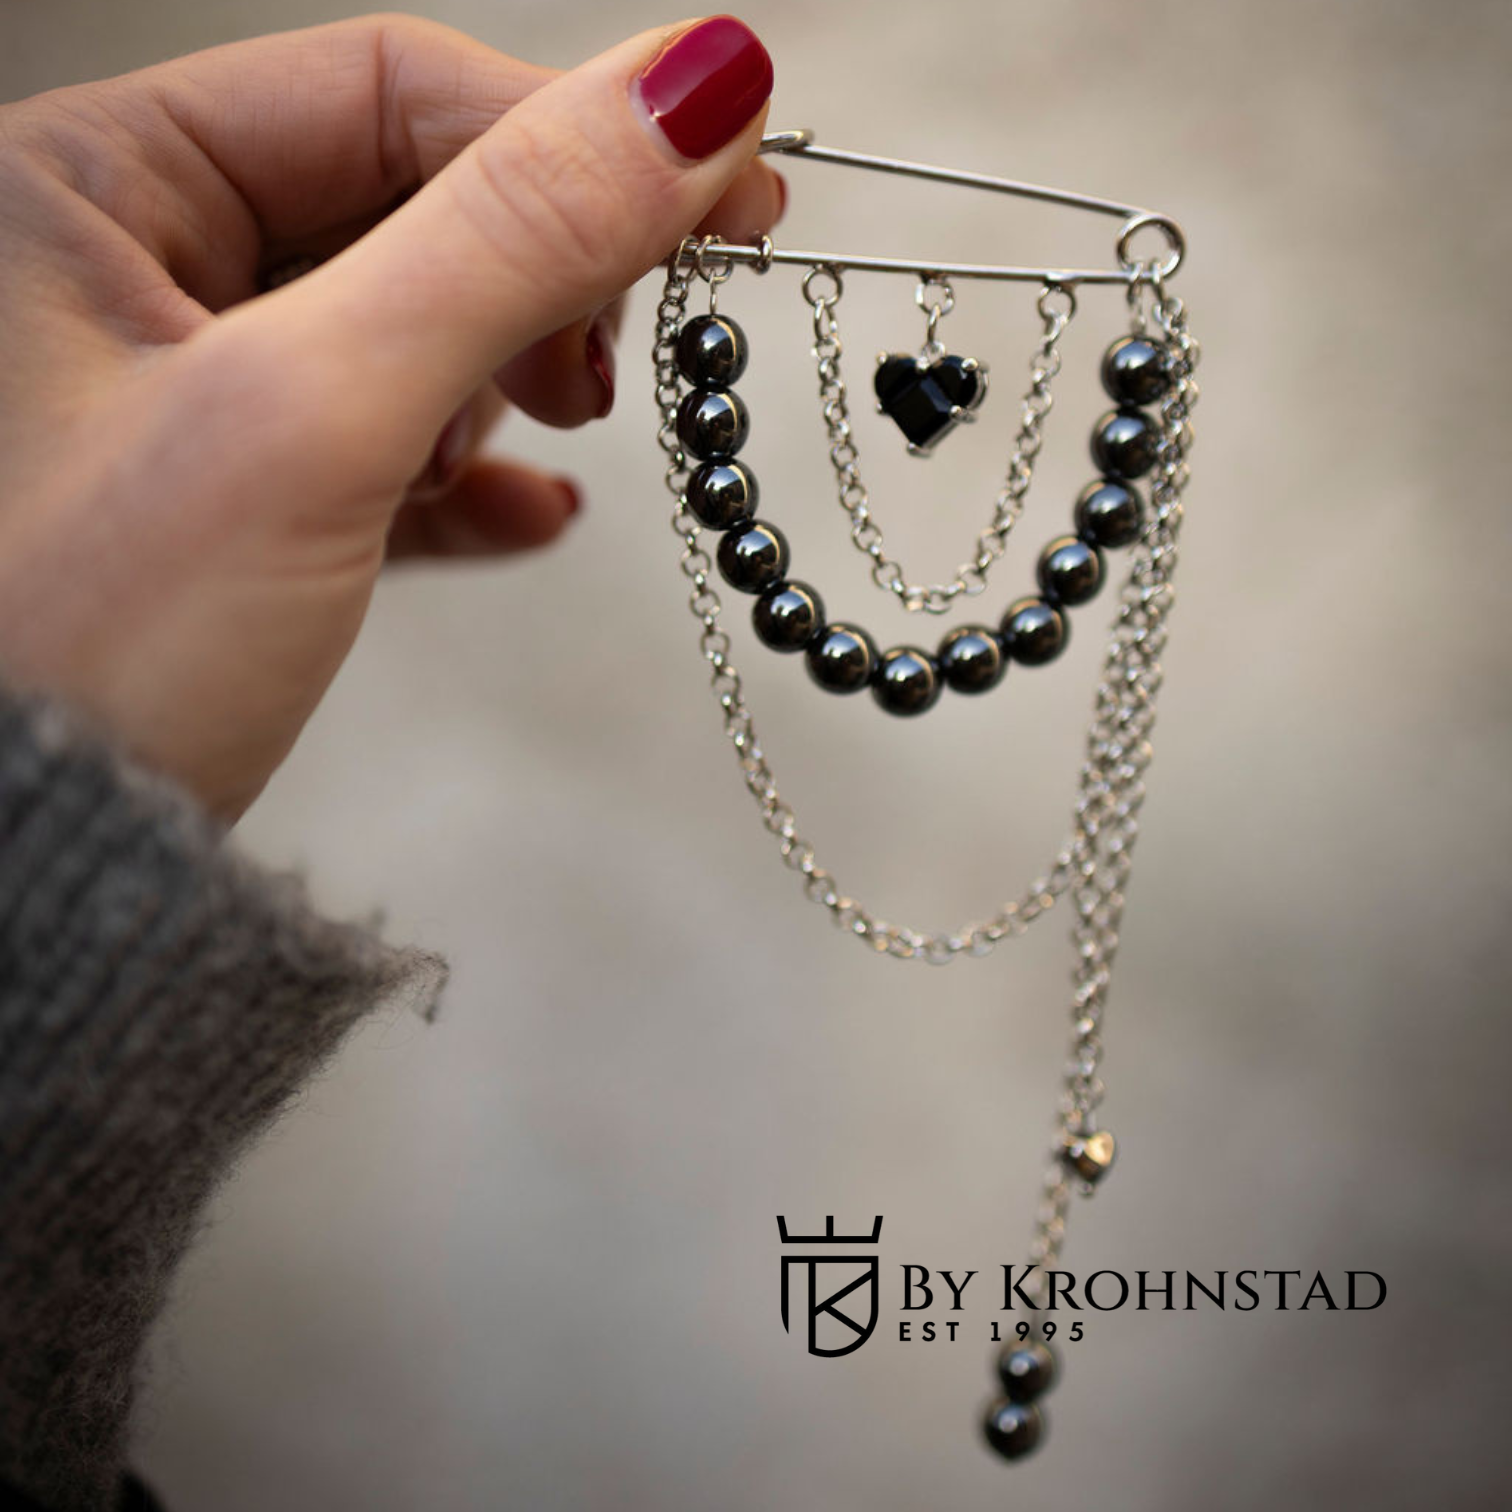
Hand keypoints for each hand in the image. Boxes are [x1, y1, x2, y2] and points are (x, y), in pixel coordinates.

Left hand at [0, 13, 780, 816]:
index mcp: (85, 184)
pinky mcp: (234, 505)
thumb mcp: (317, 416)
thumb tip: (691, 89)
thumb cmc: (89, 652)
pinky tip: (534, 513)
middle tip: (614, 359)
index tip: (724, 186)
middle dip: (527, 288)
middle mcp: (121, 268)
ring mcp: (181, 392)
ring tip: (511, 461)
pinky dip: (467, 479)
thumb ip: (510, 238)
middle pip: (407, 206)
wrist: (36, 896)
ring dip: (491, 393)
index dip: (569, 134)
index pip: (387, 92)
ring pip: (409, 331)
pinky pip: (383, 448)